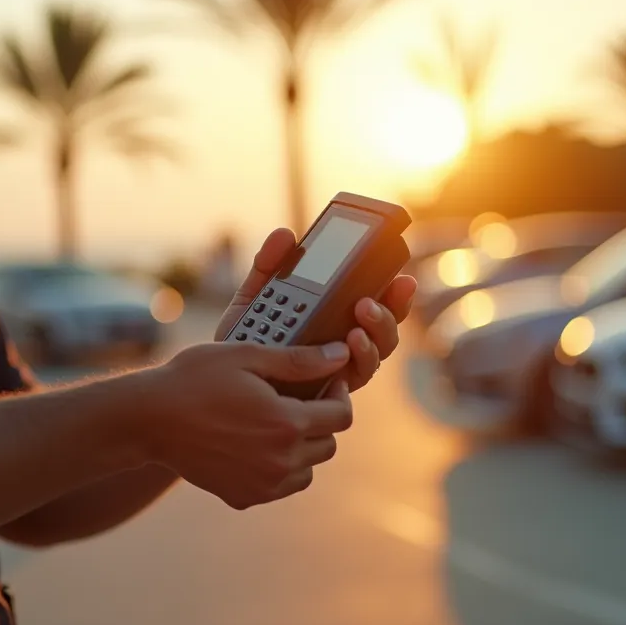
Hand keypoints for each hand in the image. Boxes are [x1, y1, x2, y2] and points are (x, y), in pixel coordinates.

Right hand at [143, 341, 354, 509]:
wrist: (149, 420)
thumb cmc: (195, 379)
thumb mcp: (247, 357)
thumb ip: (298, 361)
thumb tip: (341, 356)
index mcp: (286, 423)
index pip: (341, 417)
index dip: (340, 394)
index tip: (330, 381)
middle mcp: (280, 461)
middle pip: (328, 445)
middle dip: (322, 421)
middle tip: (301, 400)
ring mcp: (262, 485)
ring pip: (308, 470)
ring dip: (303, 448)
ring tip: (279, 423)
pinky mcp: (243, 497)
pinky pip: (280, 487)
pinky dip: (279, 469)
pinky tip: (257, 445)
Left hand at [215, 228, 417, 392]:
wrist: (223, 377)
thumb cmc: (246, 336)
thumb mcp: (255, 295)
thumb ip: (269, 265)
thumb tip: (285, 234)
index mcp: (337, 315)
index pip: (378, 301)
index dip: (396, 291)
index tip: (402, 277)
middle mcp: (345, 342)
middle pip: (386, 329)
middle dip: (390, 313)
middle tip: (368, 301)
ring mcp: (338, 368)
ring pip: (376, 355)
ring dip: (374, 337)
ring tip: (357, 325)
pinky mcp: (326, 390)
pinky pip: (352, 380)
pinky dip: (354, 363)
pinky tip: (345, 349)